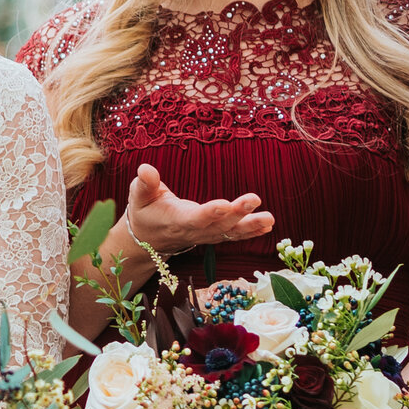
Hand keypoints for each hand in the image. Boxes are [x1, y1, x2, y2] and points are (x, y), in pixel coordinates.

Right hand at [122, 164, 275, 263]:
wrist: (148, 240)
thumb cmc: (144, 212)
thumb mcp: (138, 197)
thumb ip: (144, 184)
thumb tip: (145, 168)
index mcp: (176, 221)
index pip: (194, 218)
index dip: (209, 212)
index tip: (224, 204)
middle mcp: (195, 231)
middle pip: (219, 225)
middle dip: (238, 214)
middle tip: (255, 200)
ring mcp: (206, 235)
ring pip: (231, 232)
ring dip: (251, 226)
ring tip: (270, 219)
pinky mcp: (214, 235)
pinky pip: (233, 236)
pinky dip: (251, 232)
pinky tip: (268, 226)